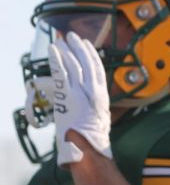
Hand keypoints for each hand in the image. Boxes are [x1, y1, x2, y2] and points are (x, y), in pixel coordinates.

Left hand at [47, 32, 112, 165]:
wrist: (88, 148)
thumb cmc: (92, 139)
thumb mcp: (99, 119)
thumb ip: (94, 107)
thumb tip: (90, 103)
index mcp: (102, 95)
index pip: (98, 69)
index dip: (92, 54)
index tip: (87, 44)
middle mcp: (93, 90)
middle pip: (87, 62)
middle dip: (79, 48)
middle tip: (72, 36)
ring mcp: (80, 92)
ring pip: (74, 65)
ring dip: (67, 50)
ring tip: (61, 40)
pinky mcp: (67, 95)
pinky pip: (61, 72)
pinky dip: (56, 59)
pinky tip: (53, 49)